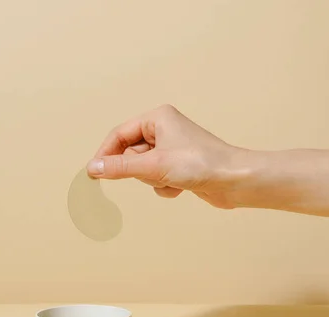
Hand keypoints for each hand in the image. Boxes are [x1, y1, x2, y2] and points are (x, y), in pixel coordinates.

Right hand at [86, 104, 255, 208]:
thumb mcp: (153, 165)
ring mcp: (172, 148)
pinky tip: (182, 187)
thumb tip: (93, 168)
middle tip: (152, 174)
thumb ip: (120, 166)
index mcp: (157, 117)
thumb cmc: (200, 164)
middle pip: (131, 153)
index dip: (105, 153)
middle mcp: (164, 129)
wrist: (235, 181)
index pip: (119, 134)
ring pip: (143, 168)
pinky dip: (165, 186)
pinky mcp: (180, 165)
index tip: (94, 173)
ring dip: (154, 180)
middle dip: (140, 170)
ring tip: (172, 179)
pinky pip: (157, 178)